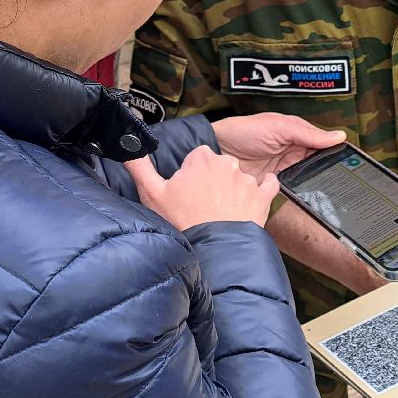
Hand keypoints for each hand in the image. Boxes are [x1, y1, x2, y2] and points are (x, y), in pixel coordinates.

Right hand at [127, 146, 278, 231]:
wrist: (214, 250)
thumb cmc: (183, 222)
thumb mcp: (152, 194)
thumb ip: (139, 166)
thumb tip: (129, 147)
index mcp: (201, 159)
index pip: (197, 157)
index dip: (191, 173)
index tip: (188, 189)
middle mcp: (227, 164)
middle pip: (219, 165)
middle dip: (213, 180)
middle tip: (202, 202)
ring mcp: (247, 180)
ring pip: (239, 178)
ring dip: (233, 189)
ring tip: (221, 212)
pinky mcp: (262, 196)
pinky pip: (268, 185)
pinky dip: (263, 189)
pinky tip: (253, 199)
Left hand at [210, 113, 346, 183]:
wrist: (218, 151)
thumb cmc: (244, 131)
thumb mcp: (279, 127)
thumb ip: (308, 134)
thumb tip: (338, 136)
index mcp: (297, 131)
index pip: (323, 141)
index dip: (336, 149)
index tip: (351, 159)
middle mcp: (293, 149)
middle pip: (318, 160)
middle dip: (328, 167)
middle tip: (343, 175)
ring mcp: (286, 166)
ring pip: (309, 175)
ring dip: (315, 179)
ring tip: (329, 186)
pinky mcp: (277, 182)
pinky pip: (295, 187)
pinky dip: (301, 189)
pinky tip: (309, 193)